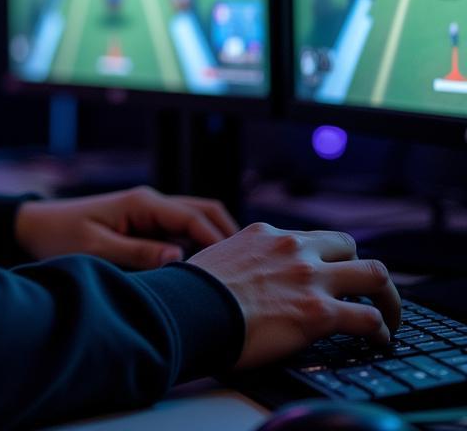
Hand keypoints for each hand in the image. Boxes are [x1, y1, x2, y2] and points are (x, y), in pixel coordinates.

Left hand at [14, 185, 238, 268]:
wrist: (37, 226)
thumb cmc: (62, 237)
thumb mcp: (98, 250)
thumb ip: (139, 254)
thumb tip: (180, 258)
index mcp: (143, 203)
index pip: (193, 218)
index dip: (217, 242)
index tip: (235, 269)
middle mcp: (152, 202)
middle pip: (205, 211)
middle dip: (228, 235)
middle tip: (248, 269)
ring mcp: (151, 212)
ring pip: (197, 219)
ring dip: (216, 239)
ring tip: (236, 272)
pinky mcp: (147, 223)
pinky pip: (183, 230)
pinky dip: (201, 244)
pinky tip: (208, 271)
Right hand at [188, 222, 400, 368]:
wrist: (190, 308)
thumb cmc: (193, 291)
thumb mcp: (217, 257)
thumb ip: (239, 260)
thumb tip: (234, 277)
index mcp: (266, 235)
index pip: (312, 238)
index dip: (325, 259)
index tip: (328, 276)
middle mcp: (293, 248)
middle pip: (350, 247)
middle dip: (360, 271)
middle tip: (364, 293)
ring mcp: (310, 278)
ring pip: (374, 274)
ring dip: (385, 296)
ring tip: (387, 317)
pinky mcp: (319, 312)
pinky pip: (369, 318)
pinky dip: (380, 331)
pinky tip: (376, 341)